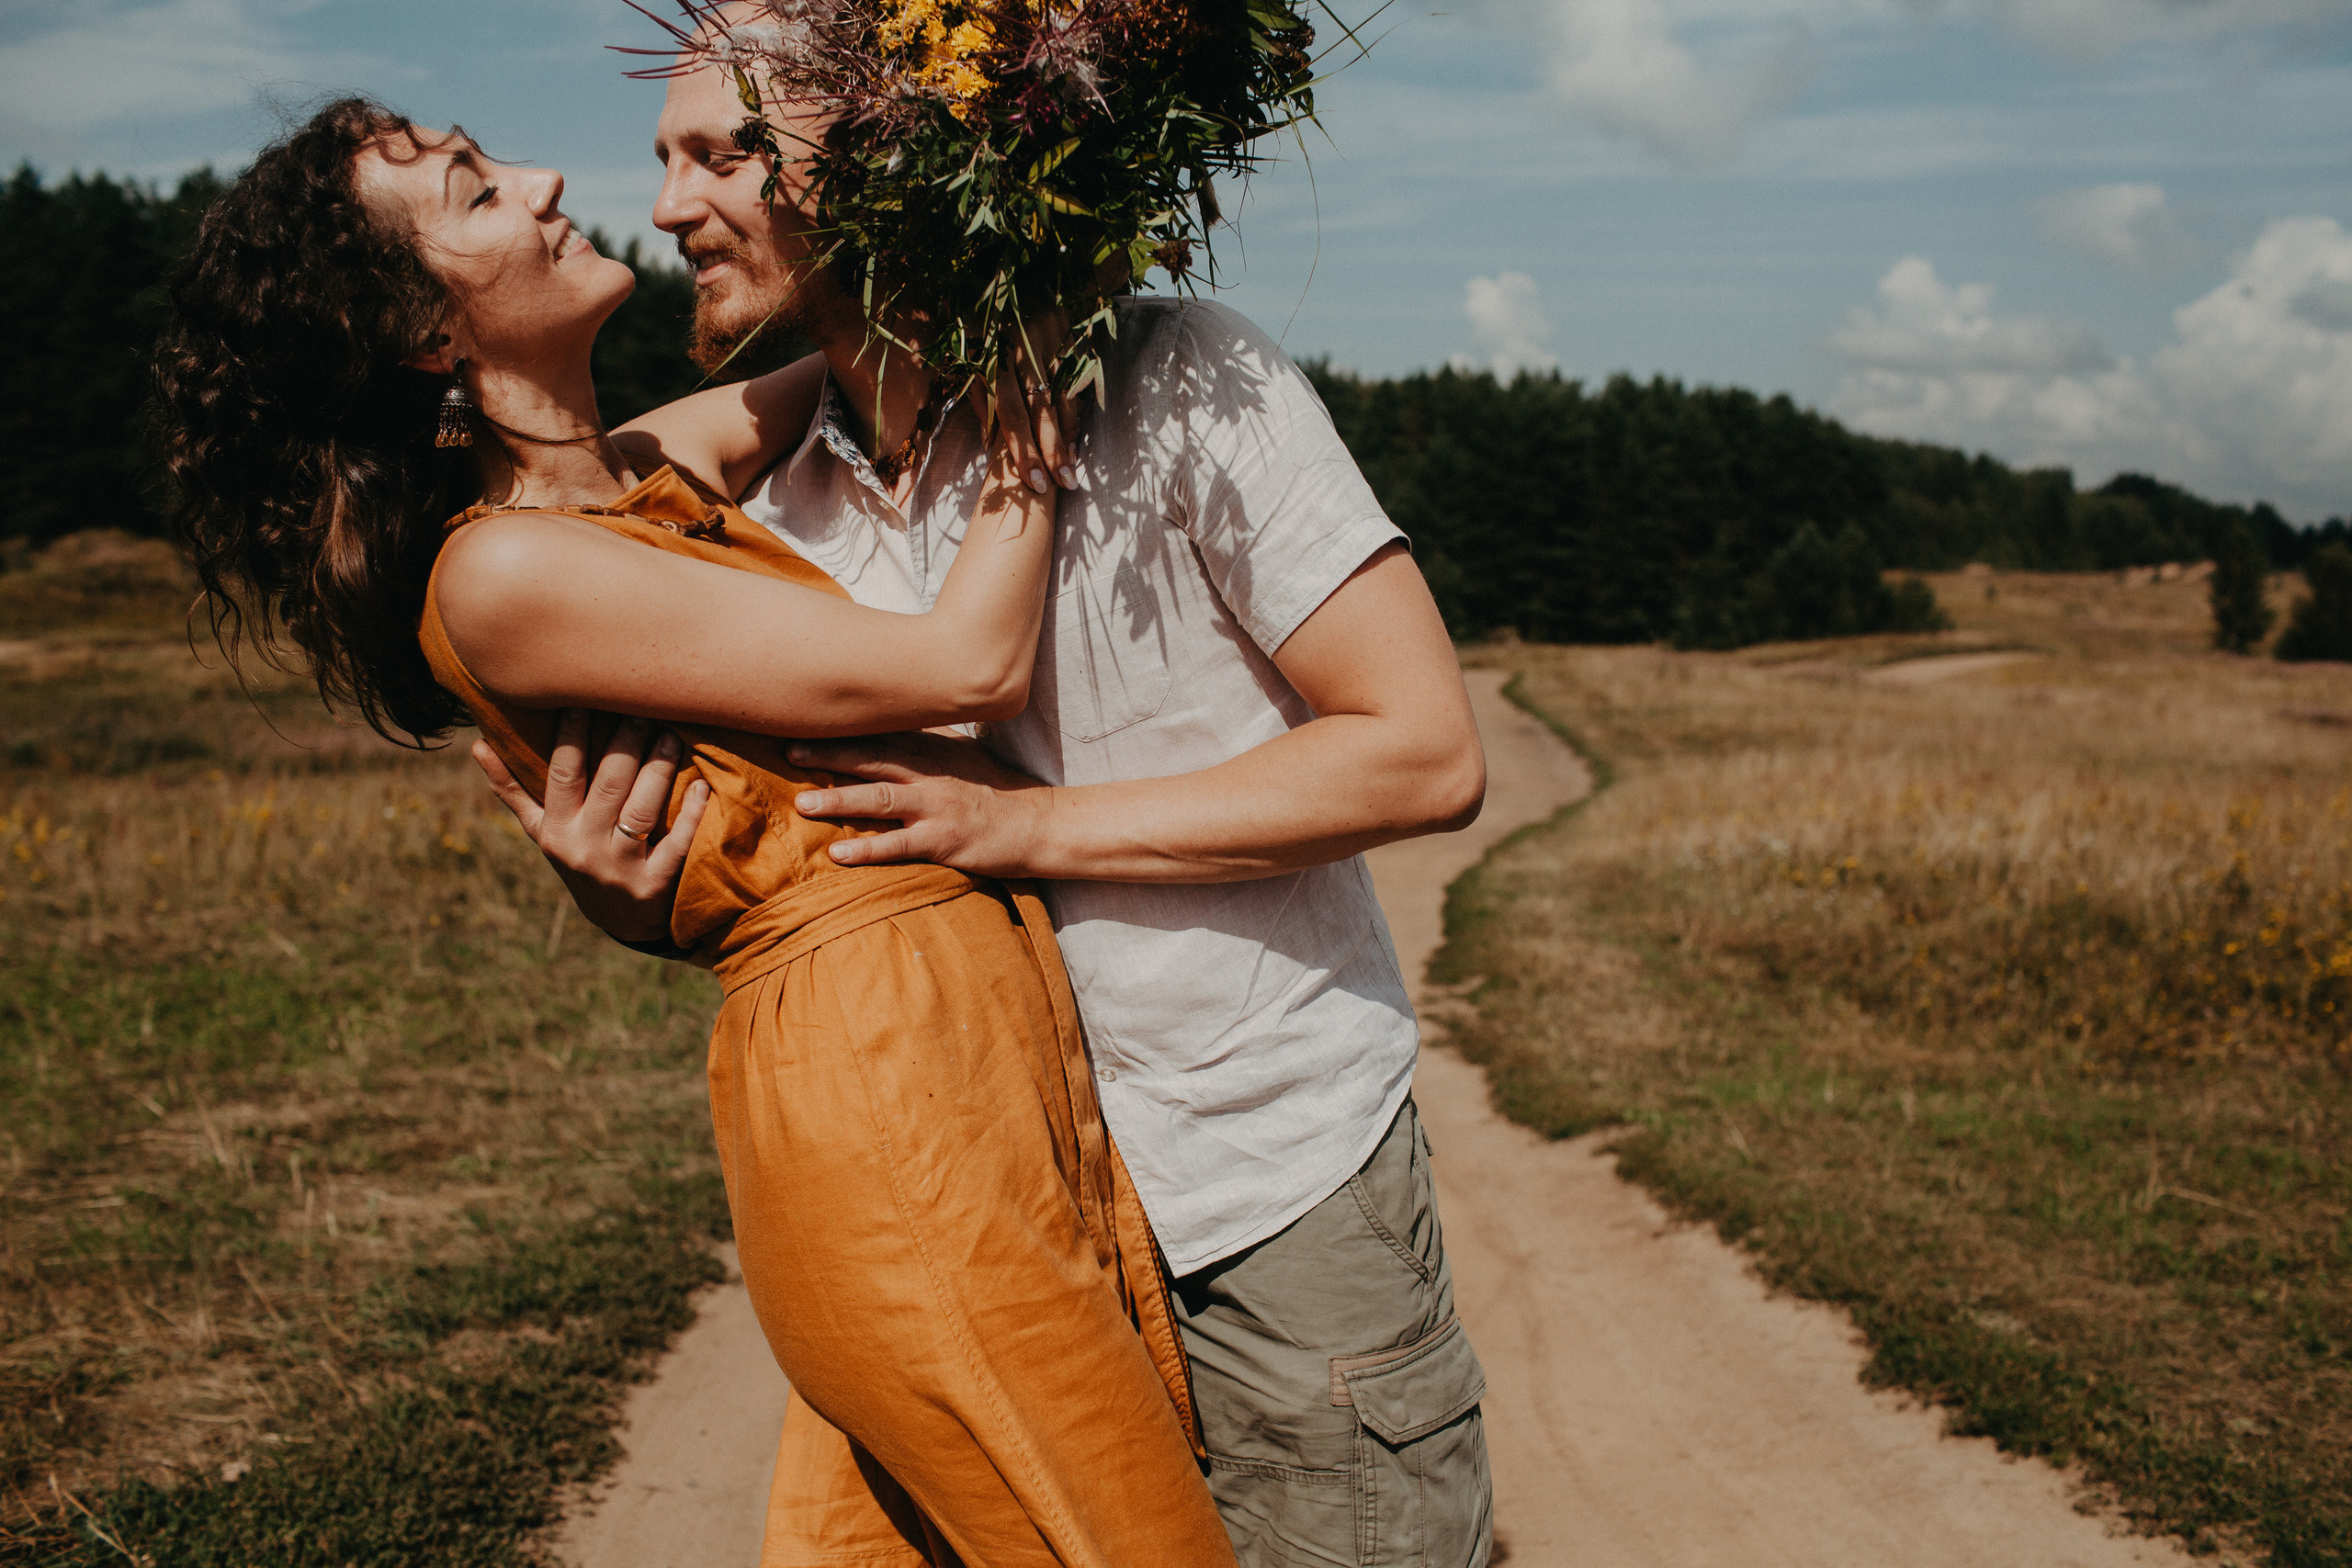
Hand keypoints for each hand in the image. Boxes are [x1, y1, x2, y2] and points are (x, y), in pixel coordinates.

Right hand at [473, 710, 708, 943]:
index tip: (585, 698)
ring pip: (640, 810)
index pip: (563, 774)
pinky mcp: (654, 885)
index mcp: (555, 830)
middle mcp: (584, 848)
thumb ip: (513, 791)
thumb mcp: (542, 833)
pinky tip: (699, 783)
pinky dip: (689, 812)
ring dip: (657, 769)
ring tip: (670, 734)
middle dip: (625, 742)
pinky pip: (676, 843)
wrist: (620, 922)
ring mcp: (620, 869)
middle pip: (607, 786)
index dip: (573, 734)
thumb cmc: (579, 859)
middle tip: (642, 706)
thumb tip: (478, 746)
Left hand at [787, 732, 1048, 874]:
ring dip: (838, 800)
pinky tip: (838, 853)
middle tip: (787, 750)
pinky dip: (867, 849)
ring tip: (801, 803)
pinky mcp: (945, 840)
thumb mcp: (961, 755)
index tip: (803, 720)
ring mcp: (936, 806)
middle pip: (871, 758)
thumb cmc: (996, 791)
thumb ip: (925, 742)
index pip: (878, 734)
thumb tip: (890, 727)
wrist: (1039, 824)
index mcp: (930, 751)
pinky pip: (899, 845)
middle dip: (828, 754)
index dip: (840, 728)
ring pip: (879, 799)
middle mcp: (929, 773)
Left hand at [991, 308, 1081, 492]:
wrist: (1023, 272)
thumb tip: (987, 440)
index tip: (1031, 481)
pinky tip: (1075, 441)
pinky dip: (1075, 414)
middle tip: (1056, 486)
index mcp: (995, 355)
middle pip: (1037, 409)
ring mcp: (1050, 344)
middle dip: (1047, 451)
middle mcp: (1022, 351)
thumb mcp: (976, 353)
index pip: (1010, 410)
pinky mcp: (1070, 340)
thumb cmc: (990, 321)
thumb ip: (982, 395)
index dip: (1020, 447)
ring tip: (1069, 473)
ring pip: (1061, 399)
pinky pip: (1075, 384)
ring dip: (1065, 438)